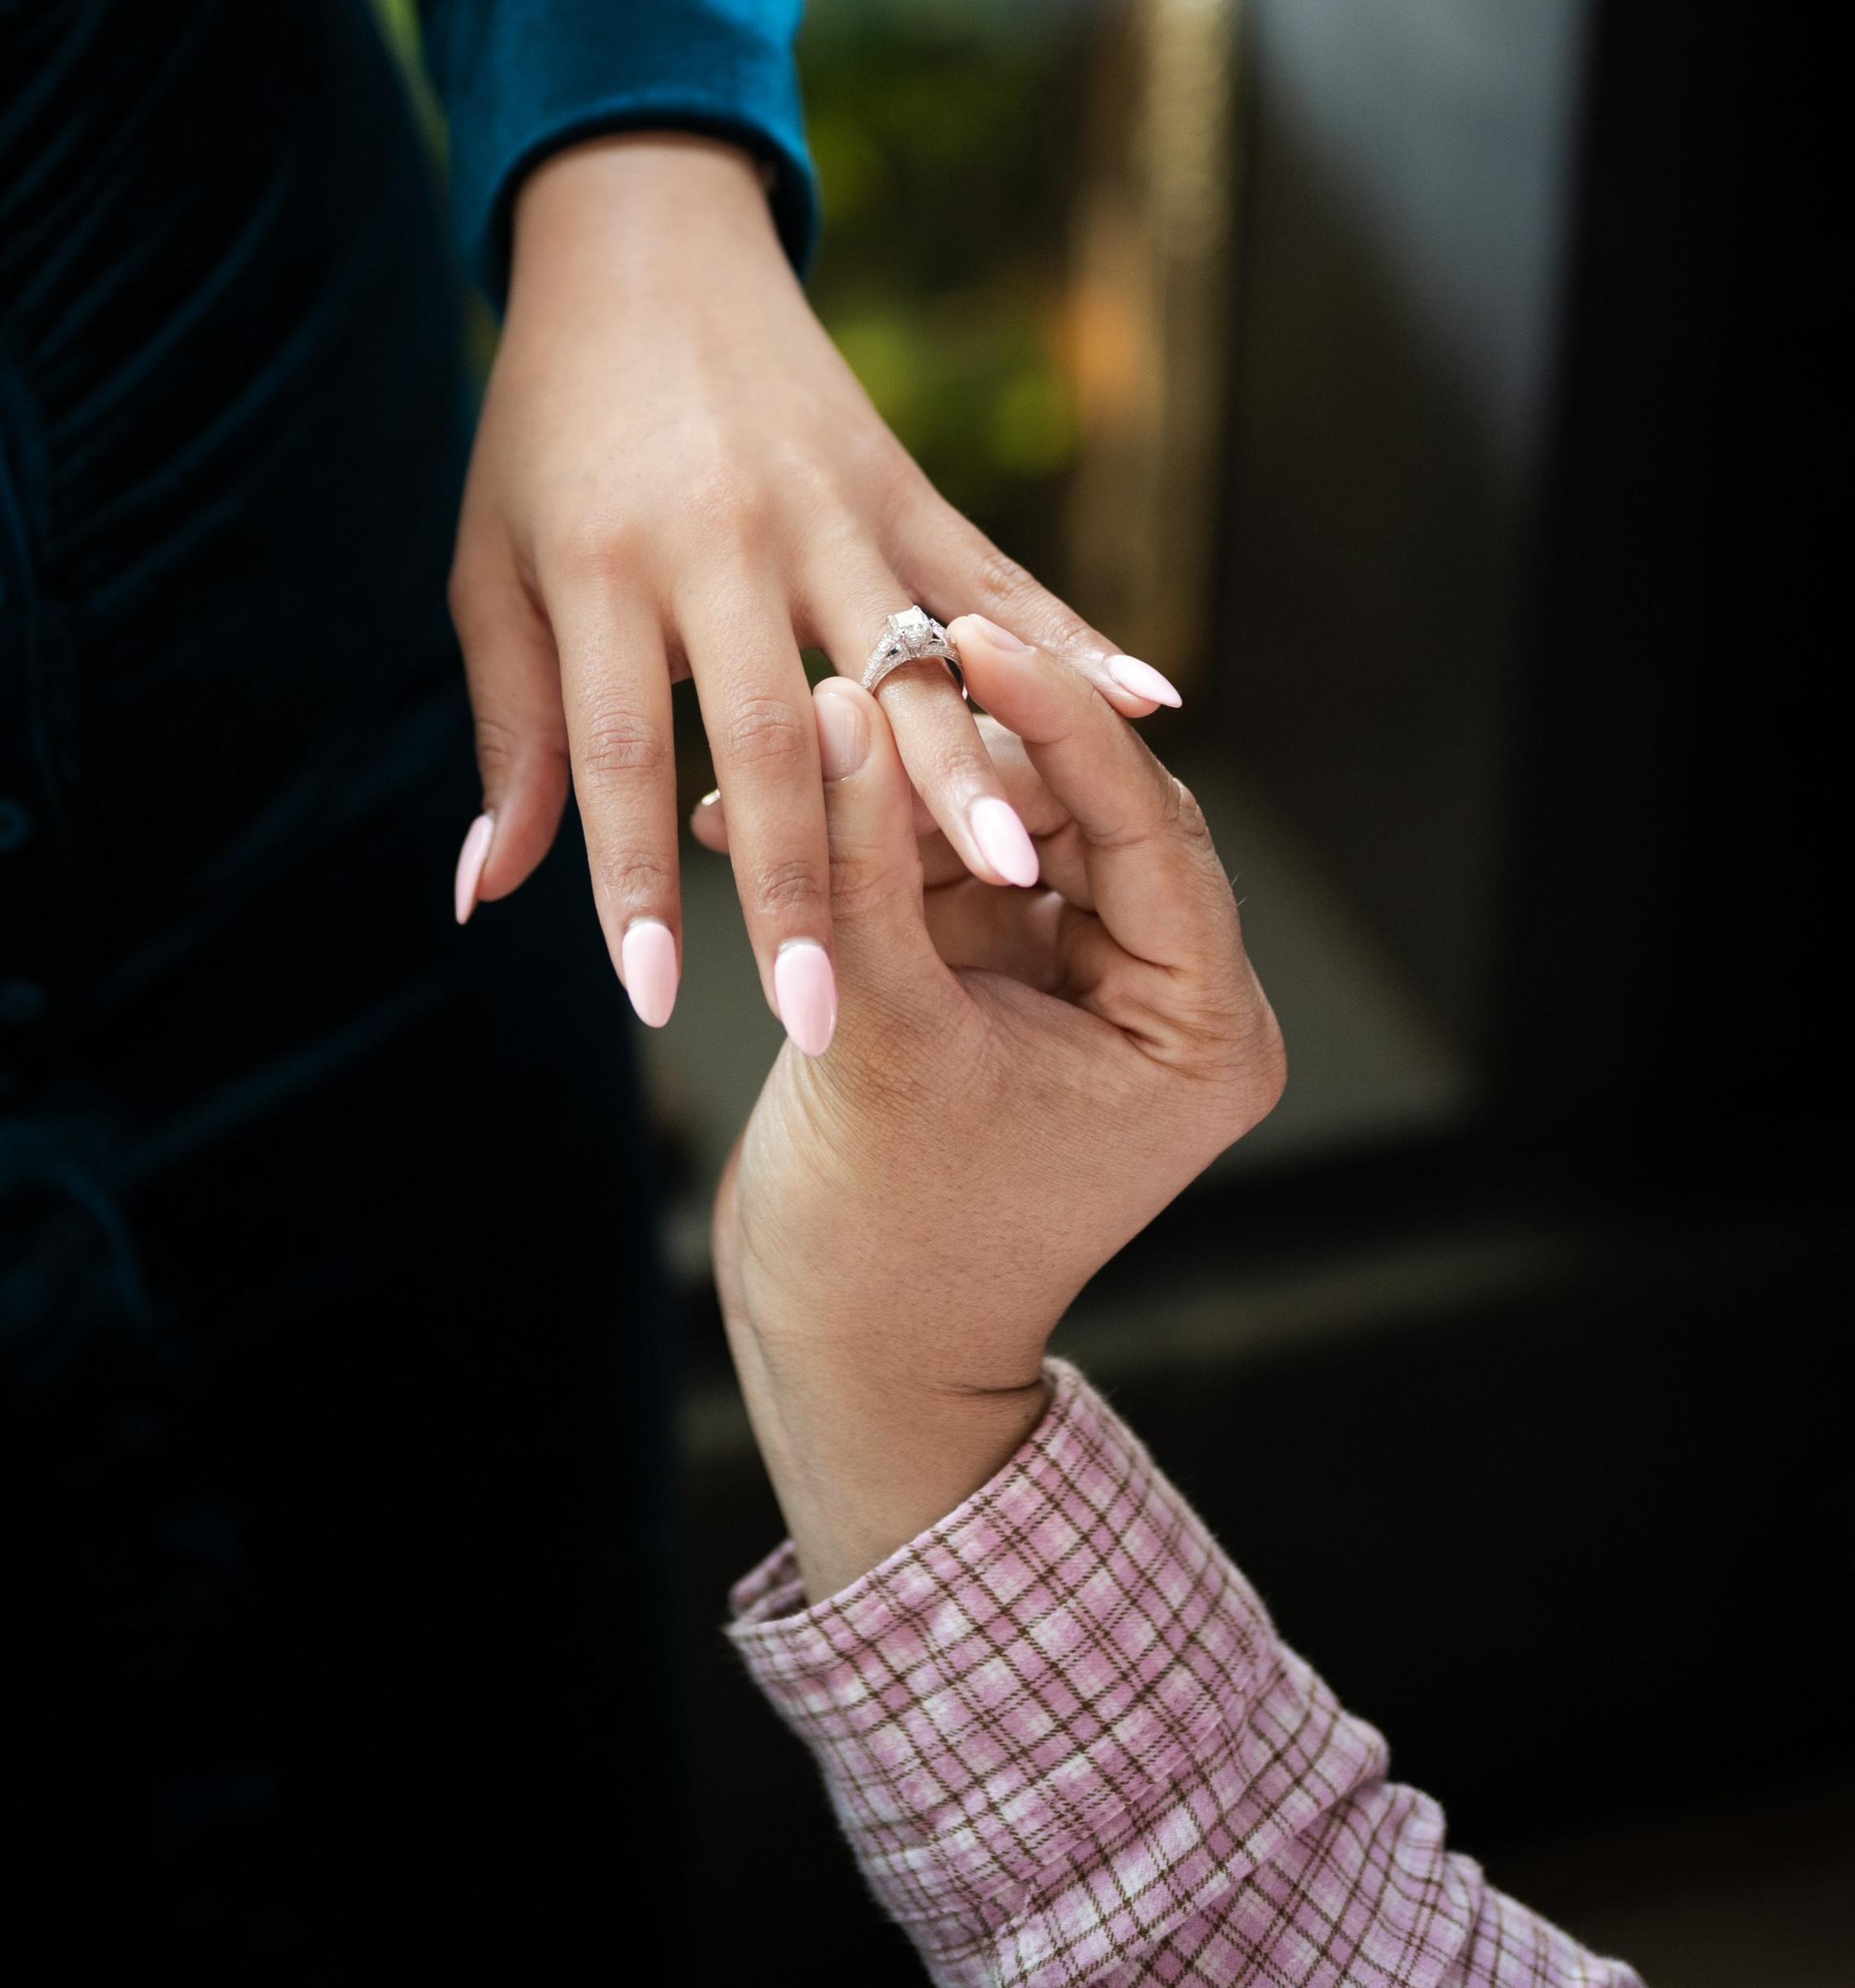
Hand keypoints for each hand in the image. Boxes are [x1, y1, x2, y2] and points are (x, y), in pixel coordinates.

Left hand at [448, 135, 1180, 1048]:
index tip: (655, 998)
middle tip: (830, 1011)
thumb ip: (510, 734)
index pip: (622, 751)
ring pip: (906, 658)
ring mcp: (830, 506)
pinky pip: (998, 573)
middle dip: (806, 882)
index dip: (635, 881)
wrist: (641, 247)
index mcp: (605, 565)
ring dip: (961, 772)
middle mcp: (726, 538)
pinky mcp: (903, 480)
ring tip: (1011, 880)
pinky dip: (1075, 639)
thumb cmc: (549, 434)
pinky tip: (1154, 705)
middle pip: (779, 732)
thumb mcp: (492, 571)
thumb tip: (484, 896)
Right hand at [708, 616, 1284, 1597]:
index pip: (1150, 825)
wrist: (843, 1356)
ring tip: (797, 743)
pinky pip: (959, 869)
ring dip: (906, 791)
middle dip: (970, 751)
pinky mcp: (1019, 979)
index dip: (1057, 720)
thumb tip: (842, 699)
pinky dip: (880, 843)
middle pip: (1091, 810)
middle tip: (870, 670)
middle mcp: (1175, 997)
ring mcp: (1097, 986)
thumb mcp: (877, 1029)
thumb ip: (863, 862)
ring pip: (1017, 825)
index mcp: (1204, 1028)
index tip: (969, 632)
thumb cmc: (883, 1239)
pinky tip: (782, 807)